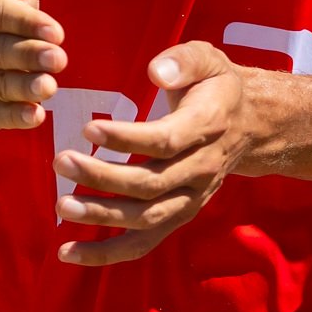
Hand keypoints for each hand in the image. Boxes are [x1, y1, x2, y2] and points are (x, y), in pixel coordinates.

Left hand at [54, 42, 257, 265]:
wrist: (251, 125)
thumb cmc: (215, 86)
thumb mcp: (207, 58)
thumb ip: (183, 61)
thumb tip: (156, 72)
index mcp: (205, 128)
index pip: (164, 141)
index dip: (126, 139)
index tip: (88, 128)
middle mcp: (200, 170)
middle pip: (149, 184)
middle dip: (102, 177)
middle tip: (61, 161)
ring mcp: (190, 199)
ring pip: (145, 218)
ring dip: (102, 216)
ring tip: (62, 205)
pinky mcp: (177, 216)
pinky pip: (143, 242)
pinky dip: (106, 252)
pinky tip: (68, 253)